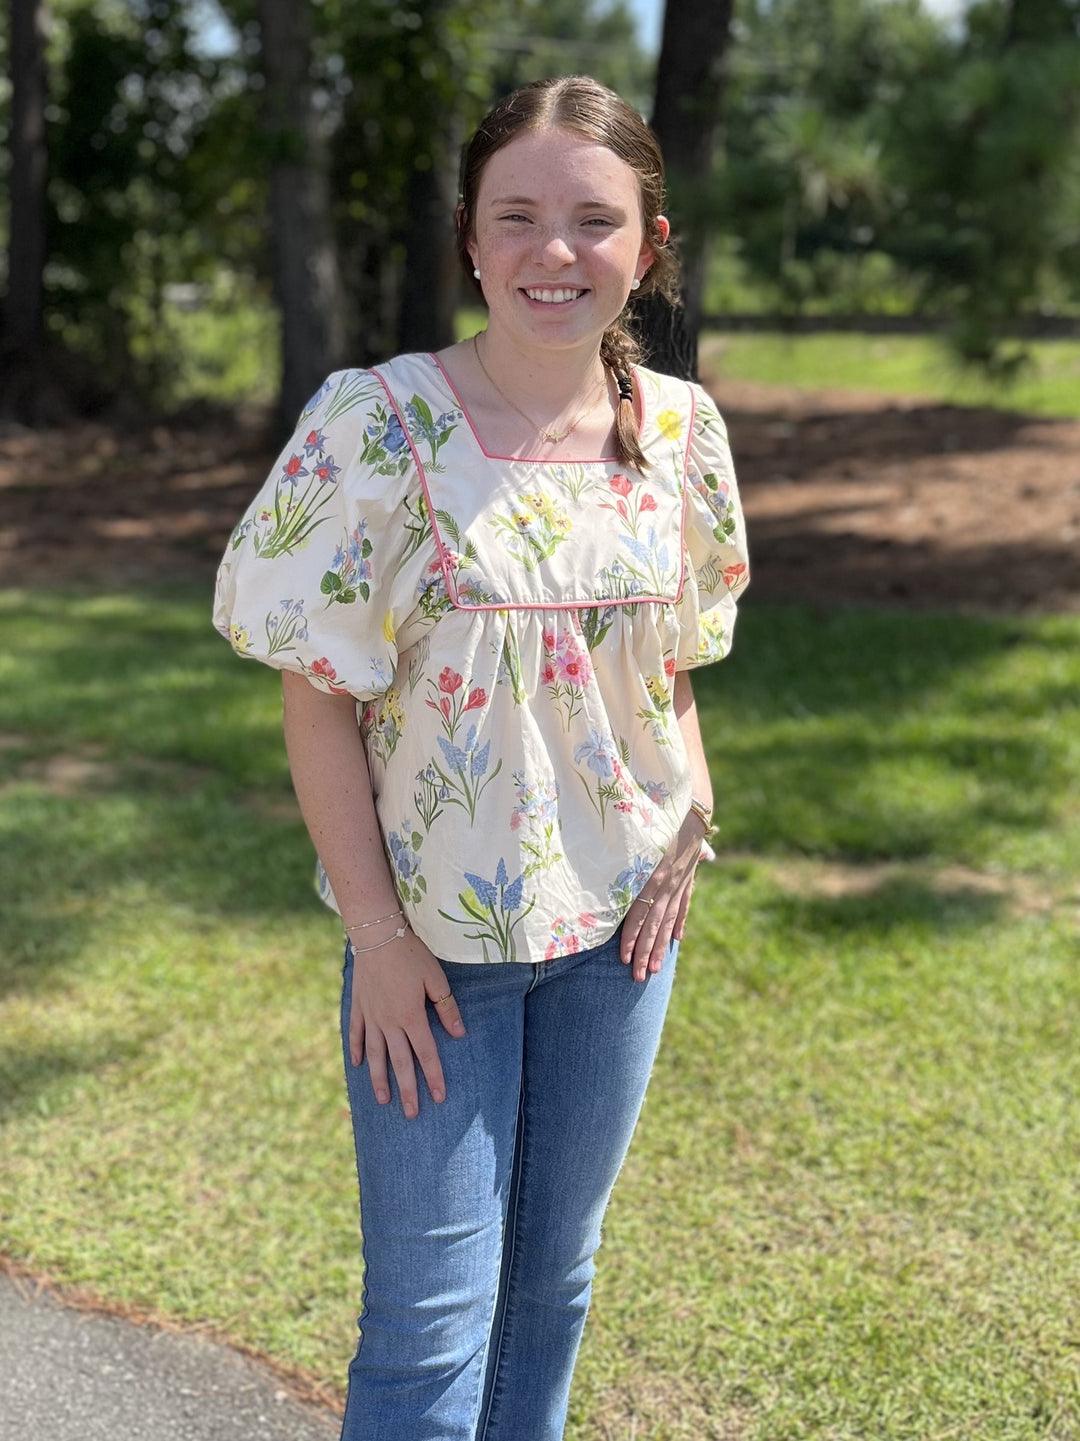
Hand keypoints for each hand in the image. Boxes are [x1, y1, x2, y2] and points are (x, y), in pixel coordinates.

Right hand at [348, 930, 464, 1118]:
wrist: (377, 936)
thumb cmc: (410, 954)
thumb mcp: (435, 978)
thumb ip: (446, 1008)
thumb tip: (459, 1034)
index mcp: (411, 1016)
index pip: (426, 1054)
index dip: (433, 1077)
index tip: (439, 1097)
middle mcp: (389, 1022)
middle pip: (399, 1062)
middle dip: (407, 1090)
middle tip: (412, 1114)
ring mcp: (371, 1016)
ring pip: (375, 1055)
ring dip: (379, 1079)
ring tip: (383, 1101)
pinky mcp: (358, 1006)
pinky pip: (356, 1033)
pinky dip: (357, 1050)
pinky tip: (358, 1065)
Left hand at [619, 814, 703, 981]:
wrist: (690, 810)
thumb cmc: (655, 820)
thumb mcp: (639, 839)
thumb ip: (622, 859)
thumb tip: (599, 874)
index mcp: (650, 876)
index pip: (637, 915)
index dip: (631, 937)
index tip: (623, 958)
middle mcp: (666, 885)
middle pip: (653, 926)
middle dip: (645, 953)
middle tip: (638, 977)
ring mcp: (679, 885)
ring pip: (668, 923)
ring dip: (660, 948)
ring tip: (654, 970)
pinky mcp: (688, 880)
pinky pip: (683, 907)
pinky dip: (679, 923)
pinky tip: (676, 940)